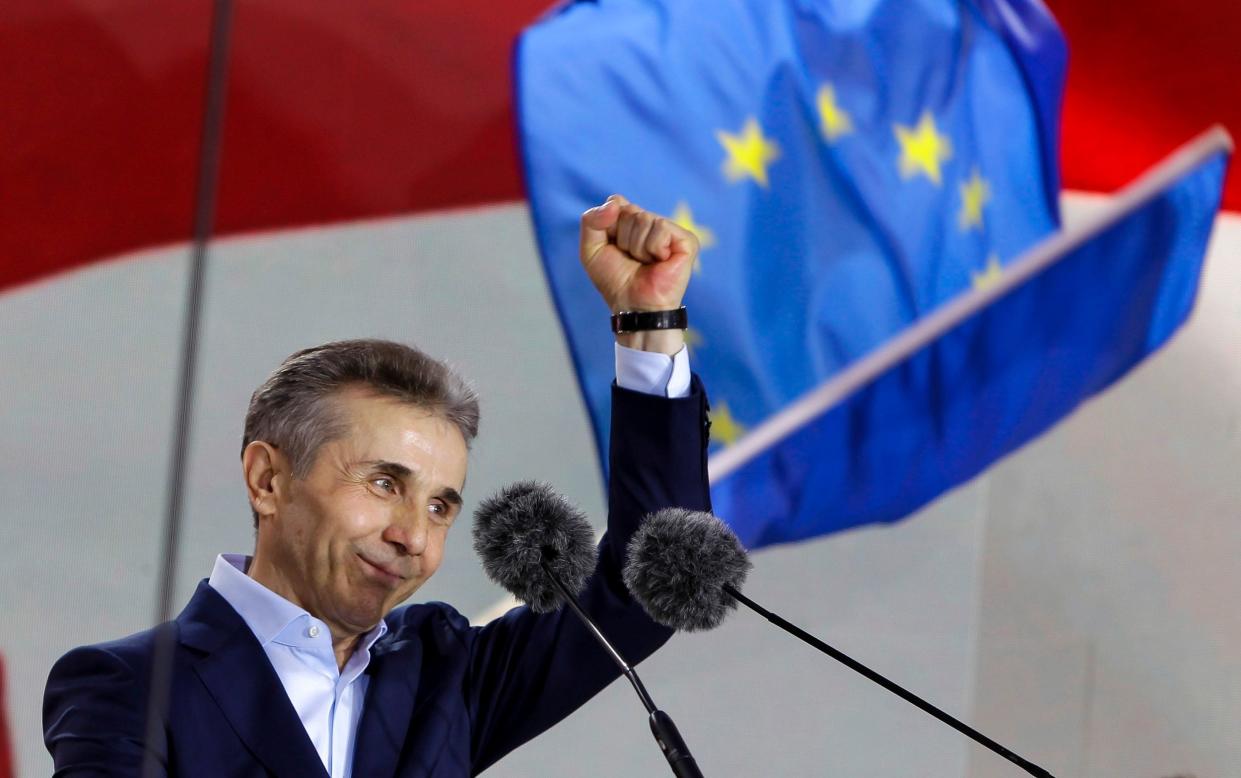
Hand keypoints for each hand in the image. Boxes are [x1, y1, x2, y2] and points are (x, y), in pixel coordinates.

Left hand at [579, 195, 696, 314]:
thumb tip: (615, 203)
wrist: (634, 305)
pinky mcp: (686, 240)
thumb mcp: (591, 250)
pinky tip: (659, 262)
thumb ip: (591, 221)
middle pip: (629, 210)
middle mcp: (652, 222)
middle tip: (632, 260)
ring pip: (644, 219)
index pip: (616, 202)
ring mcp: (670, 231)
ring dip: (637, 247)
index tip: (614, 247)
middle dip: (623, 239)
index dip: (609, 224)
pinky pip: (661, 228)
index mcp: (633, 221)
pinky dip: (653, 249)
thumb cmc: (615, 281)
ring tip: (645, 263)